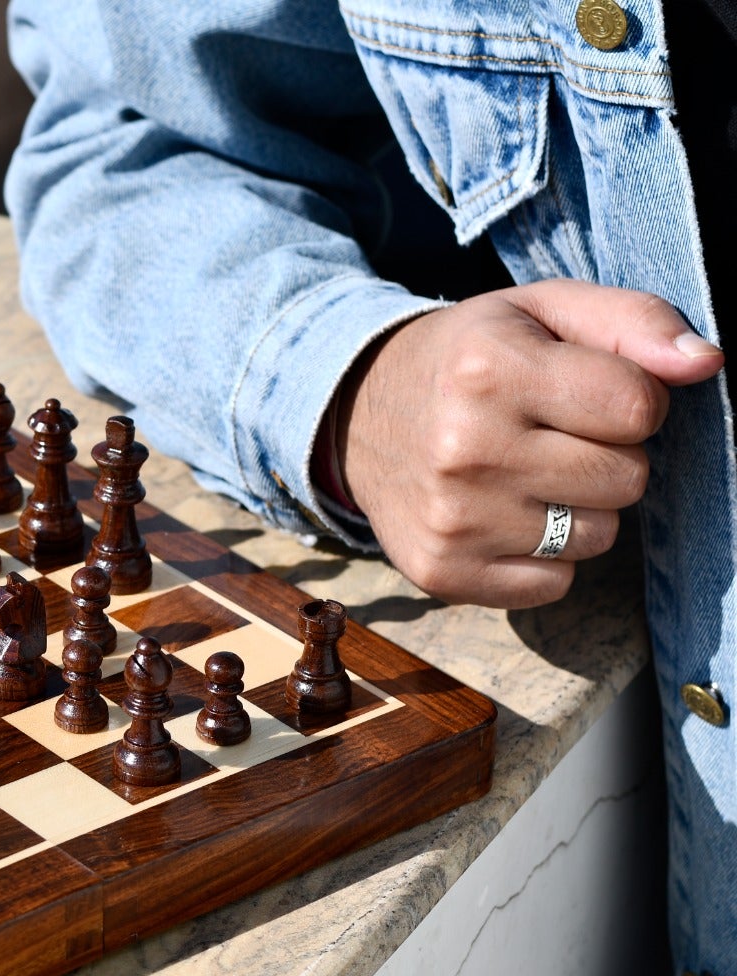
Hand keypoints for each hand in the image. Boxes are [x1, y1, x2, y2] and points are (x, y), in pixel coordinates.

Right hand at [330, 279, 724, 607]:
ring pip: (598, 535)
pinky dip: (543, 556)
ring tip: (524, 474)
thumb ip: (632, 321)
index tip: (584, 391)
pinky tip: (501, 516)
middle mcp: (465, 449)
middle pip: (627, 478)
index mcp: (489, 370)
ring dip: (577, 508)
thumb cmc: (468, 359)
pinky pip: (556, 583)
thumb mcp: (541, 310)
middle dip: (606, 454)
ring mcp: (452, 519)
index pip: (639, 407)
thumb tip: (707, 364)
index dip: (631, 399)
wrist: (355, 414)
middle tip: (549, 434)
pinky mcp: (444, 573)